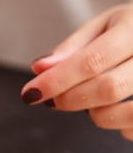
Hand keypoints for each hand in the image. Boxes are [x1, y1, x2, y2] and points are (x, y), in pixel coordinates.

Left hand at [21, 3, 132, 140]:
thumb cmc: (131, 31)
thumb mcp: (103, 27)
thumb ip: (72, 48)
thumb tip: (40, 68)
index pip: (93, 60)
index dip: (57, 81)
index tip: (30, 94)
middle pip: (109, 88)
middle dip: (72, 99)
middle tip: (52, 100)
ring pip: (128, 115)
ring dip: (99, 115)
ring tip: (92, 101)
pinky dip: (120, 125)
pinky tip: (118, 108)